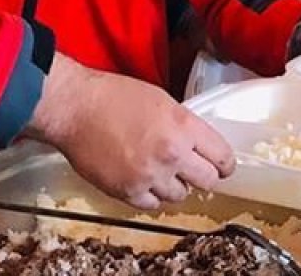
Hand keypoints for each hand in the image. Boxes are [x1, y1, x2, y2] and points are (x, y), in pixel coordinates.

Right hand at [25, 53, 235, 209]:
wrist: (75, 109)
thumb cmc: (114, 97)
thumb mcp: (162, 101)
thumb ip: (184, 126)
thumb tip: (197, 145)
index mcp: (184, 126)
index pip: (222, 157)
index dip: (225, 164)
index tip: (222, 166)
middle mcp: (172, 154)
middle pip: (208, 181)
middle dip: (205, 176)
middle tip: (196, 172)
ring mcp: (150, 176)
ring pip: (180, 195)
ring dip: (175, 185)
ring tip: (163, 172)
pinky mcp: (127, 191)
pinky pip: (152, 205)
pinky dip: (151, 196)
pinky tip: (145, 181)